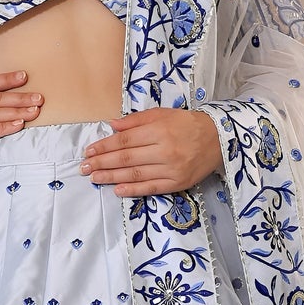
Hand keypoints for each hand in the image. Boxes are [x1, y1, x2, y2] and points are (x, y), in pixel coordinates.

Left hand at [80, 108, 222, 195]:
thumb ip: (136, 121)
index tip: (89, 151)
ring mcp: (171, 168)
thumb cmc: (187, 124)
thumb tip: (112, 126)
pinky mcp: (177, 183)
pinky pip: (151, 187)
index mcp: (159, 130)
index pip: (125, 140)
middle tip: (84, 168)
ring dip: (112, 177)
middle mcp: (164, 150)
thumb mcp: (162, 114)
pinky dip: (133, 190)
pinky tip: (117, 190)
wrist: (218, 139)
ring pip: (135, 174)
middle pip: (126, 158)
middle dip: (102, 163)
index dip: (104, 147)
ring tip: (95, 178)